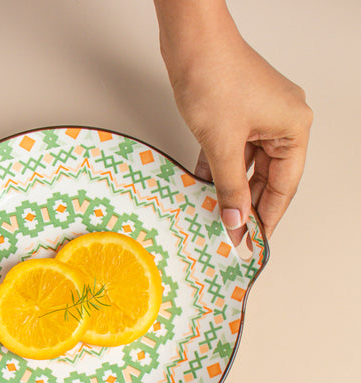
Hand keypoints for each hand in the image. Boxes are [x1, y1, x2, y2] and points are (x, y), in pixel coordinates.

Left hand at [155, 0, 312, 240]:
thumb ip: (230, 186)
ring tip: (216, 216)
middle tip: (231, 233)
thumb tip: (236, 221)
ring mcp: (258, 117)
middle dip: (246, 205)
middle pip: (267, 177)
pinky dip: (217, 169)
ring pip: (246, 165)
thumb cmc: (214, 78)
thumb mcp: (223, 144)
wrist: (190, 39)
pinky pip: (231, 150)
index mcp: (293, 128)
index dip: (268, 217)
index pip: (284, 186)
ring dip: (229, 188)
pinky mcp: (235, 113)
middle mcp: (282, 122)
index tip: (254, 241)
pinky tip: (202, 188)